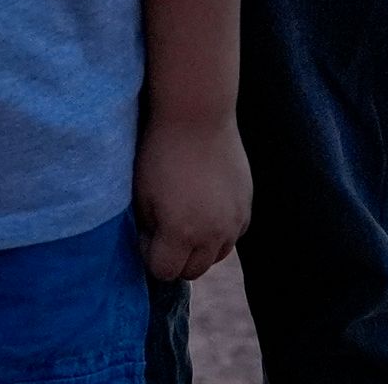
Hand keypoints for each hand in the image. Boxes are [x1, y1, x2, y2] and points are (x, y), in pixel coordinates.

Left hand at [134, 111, 248, 282]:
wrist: (198, 116)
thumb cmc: (161, 152)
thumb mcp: (141, 194)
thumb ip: (148, 229)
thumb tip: (153, 245)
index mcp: (181, 234)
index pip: (164, 272)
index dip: (151, 255)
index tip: (147, 231)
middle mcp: (212, 235)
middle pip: (193, 271)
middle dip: (175, 258)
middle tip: (164, 228)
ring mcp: (234, 222)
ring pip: (215, 255)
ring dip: (199, 248)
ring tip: (186, 218)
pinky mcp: (246, 207)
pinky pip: (232, 235)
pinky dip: (218, 231)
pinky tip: (206, 206)